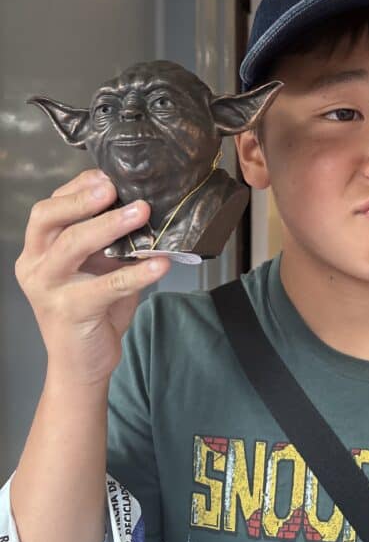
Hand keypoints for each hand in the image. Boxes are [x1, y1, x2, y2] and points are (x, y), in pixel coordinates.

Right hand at [15, 169, 170, 386]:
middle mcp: (35, 266)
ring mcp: (48, 289)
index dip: (77, 187)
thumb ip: (109, 240)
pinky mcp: (70, 312)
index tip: (108, 176)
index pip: (49, 207)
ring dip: (109, 225)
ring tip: (141, 212)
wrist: (82, 365)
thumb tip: (143, 207)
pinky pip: (106, 286)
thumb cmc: (92, 311)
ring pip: (73, 245)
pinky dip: (136, 273)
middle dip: (82, 198)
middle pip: (48, 218)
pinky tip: (160, 264)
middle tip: (114, 188)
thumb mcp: (97, 267)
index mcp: (38, 250)